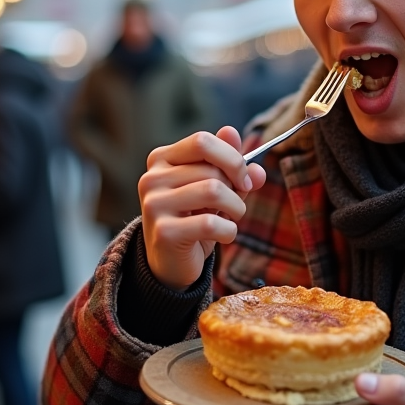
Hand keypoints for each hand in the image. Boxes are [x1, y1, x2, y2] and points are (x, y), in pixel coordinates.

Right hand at [138, 127, 266, 290]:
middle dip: (236, 189)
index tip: (244, 180)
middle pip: (212, 169)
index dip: (232, 158)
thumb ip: (232, 171)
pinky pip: (211, 223)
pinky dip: (229, 231)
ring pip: (213, 191)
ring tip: (230, 219)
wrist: (171, 262)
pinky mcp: (164, 232)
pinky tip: (223, 237)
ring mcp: (155, 205)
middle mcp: (152, 178)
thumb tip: (251, 160)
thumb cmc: (194, 219)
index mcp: (161, 159)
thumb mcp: (214, 189)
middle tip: (236, 206)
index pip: (202, 142)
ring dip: (236, 208)